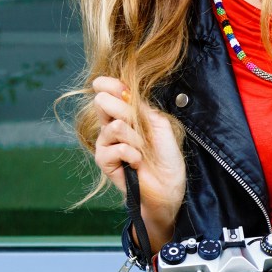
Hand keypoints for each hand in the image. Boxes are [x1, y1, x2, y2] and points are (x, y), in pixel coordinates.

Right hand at [92, 76, 185, 246]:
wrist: (168, 186)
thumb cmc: (167, 157)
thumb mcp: (160, 126)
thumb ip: (141, 108)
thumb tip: (124, 93)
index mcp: (127, 115)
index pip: (110, 93)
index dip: (108, 85)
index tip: (109, 85)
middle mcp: (112, 126)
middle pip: (102, 103)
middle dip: (124, 111)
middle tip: (139, 126)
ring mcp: (106, 144)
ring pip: (113, 126)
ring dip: (135, 138)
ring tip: (143, 151)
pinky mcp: (104, 161)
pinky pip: (114, 148)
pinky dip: (130, 154)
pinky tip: (137, 162)